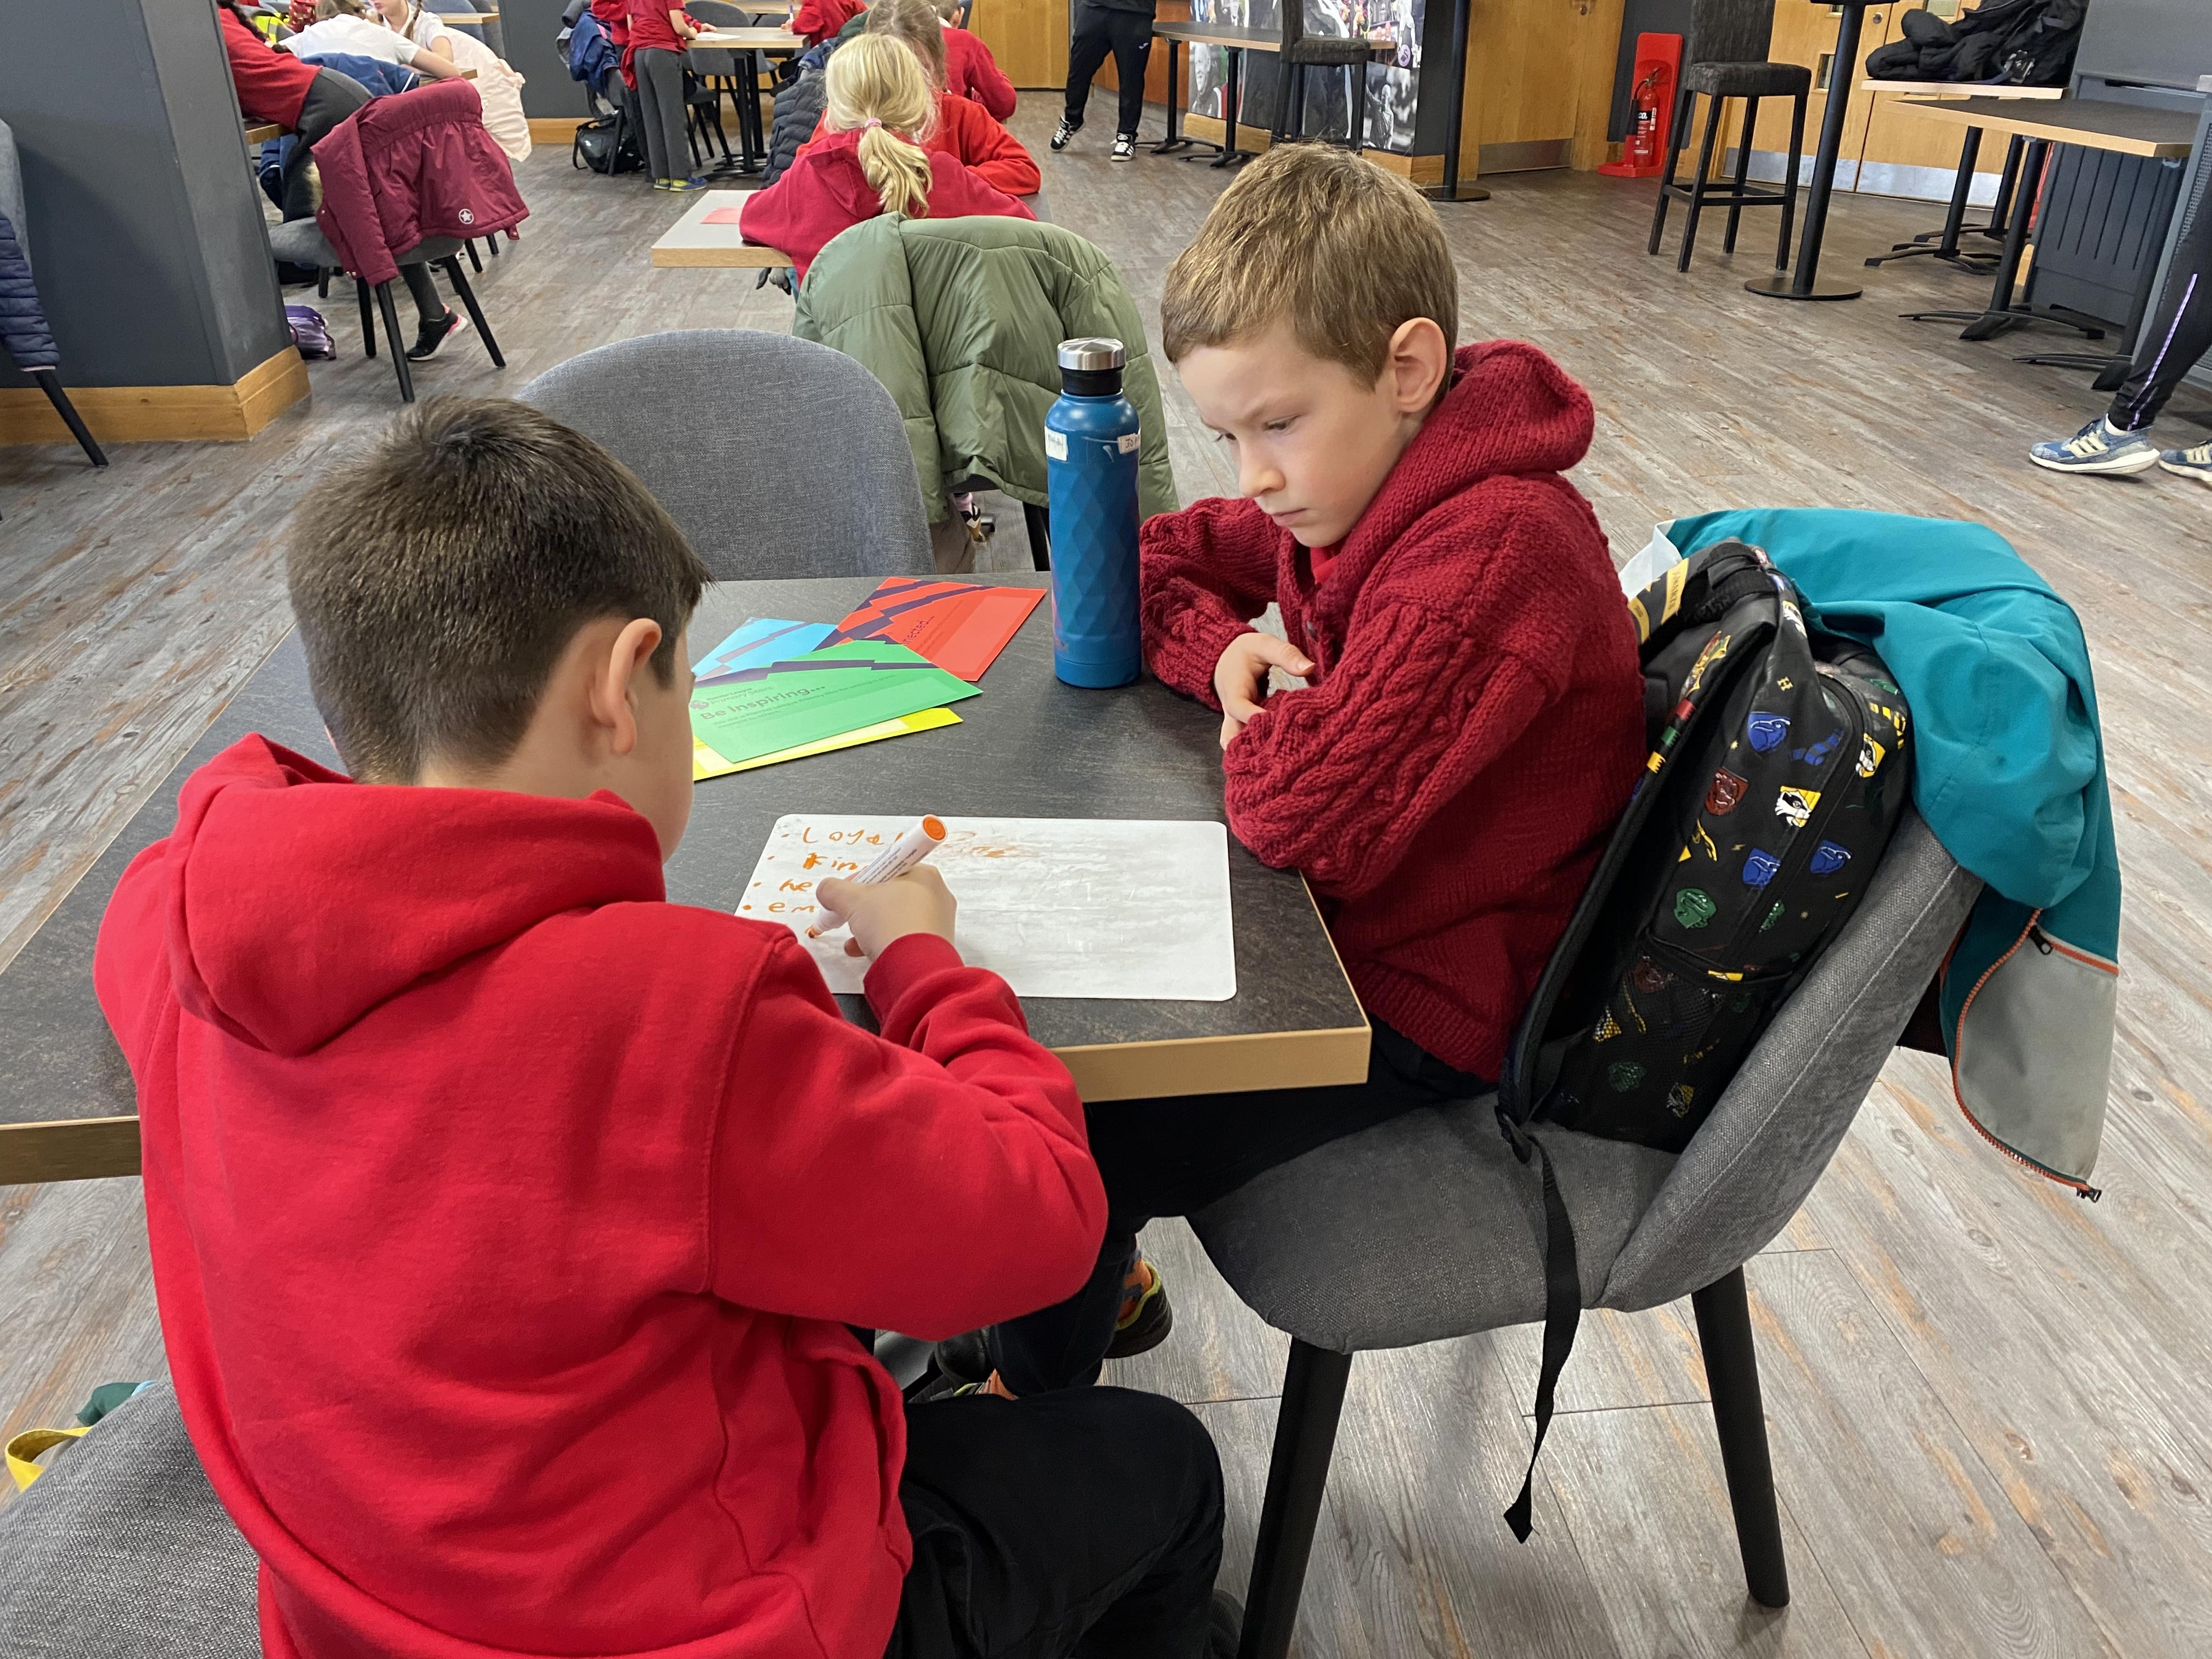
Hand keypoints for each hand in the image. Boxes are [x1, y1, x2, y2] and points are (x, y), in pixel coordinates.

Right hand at [816, 866, 956, 959]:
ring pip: (896, 919)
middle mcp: (936, 894)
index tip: (844, 897)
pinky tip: (863, 952)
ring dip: (869, 927)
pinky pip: (906, 937)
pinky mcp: (938, 944)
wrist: (915, 968)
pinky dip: (884, 941)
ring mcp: (939, 921)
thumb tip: (825, 890)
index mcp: (923, 873)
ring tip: (852, 942)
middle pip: (890, 895)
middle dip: (863, 908)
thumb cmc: (887, 922)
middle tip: (848, 918)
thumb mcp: (851, 900)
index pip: (886, 869)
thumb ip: (833, 890)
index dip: (860, 881)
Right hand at [1212, 632, 1312, 748]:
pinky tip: (1285, 755)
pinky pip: (1249, 744)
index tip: (1276, 721)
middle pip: (1234, 737)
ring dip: (1258, 753)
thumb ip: (1285, 654)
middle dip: (1254, 747)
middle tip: (1281, 753)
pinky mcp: (1244, 728)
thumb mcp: (1264, 645)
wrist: (1225, 659)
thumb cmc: (1246, 652)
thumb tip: (1309, 668)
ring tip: (1285, 759)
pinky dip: (1262, 751)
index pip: (1239, 707)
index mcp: (1234, 690)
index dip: (1254, 717)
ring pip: (1240, 746)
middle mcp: (1231, 712)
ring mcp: (1236, 723)